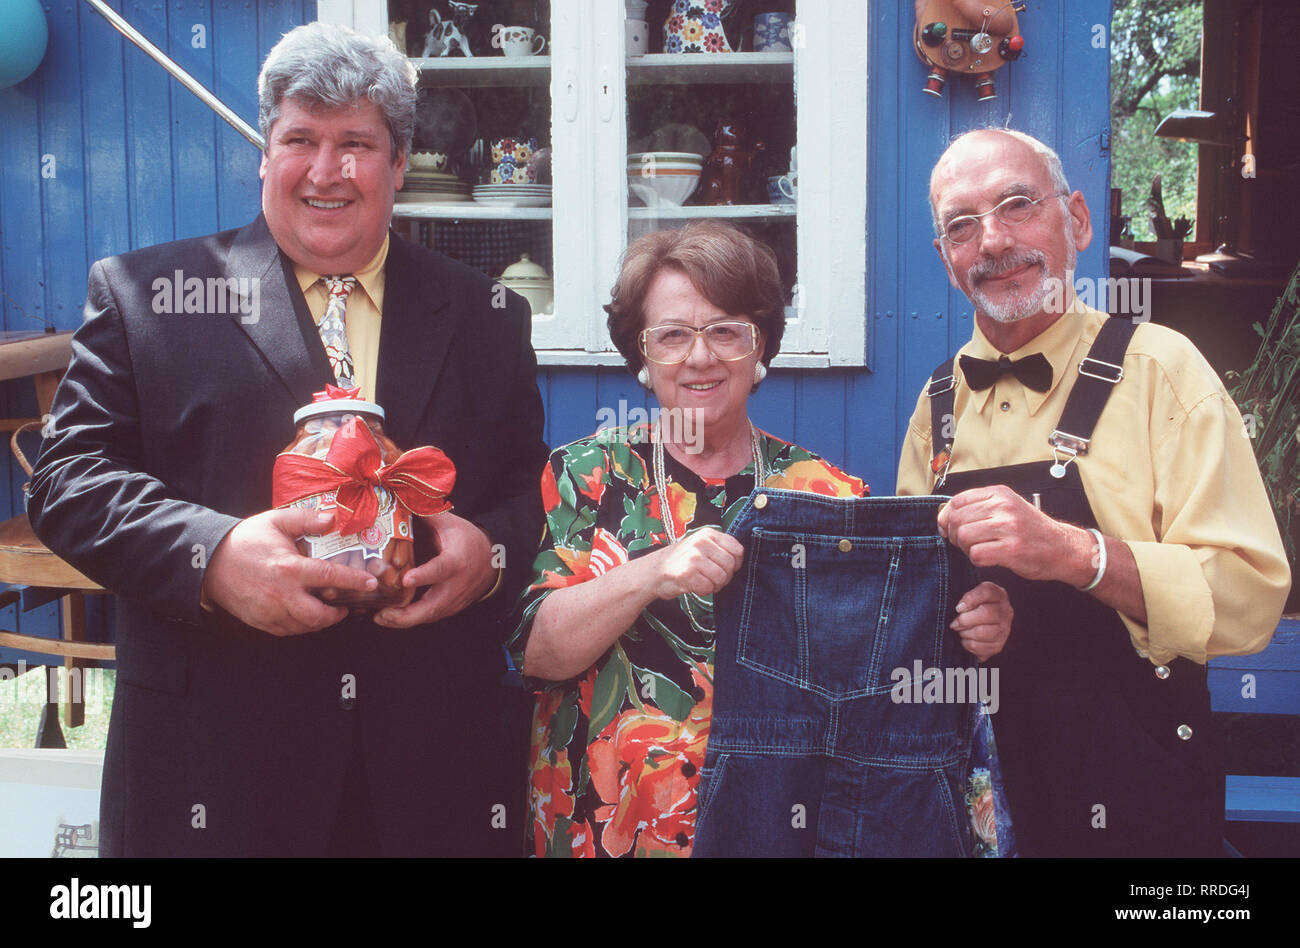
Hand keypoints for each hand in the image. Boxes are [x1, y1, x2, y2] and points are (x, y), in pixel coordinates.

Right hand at [203, 508, 378, 635]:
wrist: (208, 562)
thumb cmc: (245, 540)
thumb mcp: (275, 521)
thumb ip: (306, 519)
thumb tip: (332, 519)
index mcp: (289, 568)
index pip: (329, 576)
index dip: (353, 581)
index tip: (371, 584)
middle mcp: (281, 594)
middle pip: (318, 615)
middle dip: (337, 615)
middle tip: (346, 606)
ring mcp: (269, 611)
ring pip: (304, 627)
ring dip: (320, 622)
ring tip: (328, 611)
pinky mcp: (260, 622)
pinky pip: (288, 631)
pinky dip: (301, 626)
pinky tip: (306, 615)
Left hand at [372, 511, 494, 627]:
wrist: (492, 562)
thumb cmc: (467, 540)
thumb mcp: (450, 523)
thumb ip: (426, 515)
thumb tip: (400, 499)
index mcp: (456, 560)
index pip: (440, 570)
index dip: (424, 576)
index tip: (406, 579)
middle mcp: (456, 585)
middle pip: (432, 607)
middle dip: (406, 615)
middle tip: (383, 614)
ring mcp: (453, 601)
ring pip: (428, 617)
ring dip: (403, 621)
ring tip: (379, 618)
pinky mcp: (449, 609)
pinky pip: (428, 617)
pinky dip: (409, 620)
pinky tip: (389, 618)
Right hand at [645, 527, 743, 599]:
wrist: (652, 572)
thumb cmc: (680, 561)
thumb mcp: (700, 545)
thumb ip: (718, 548)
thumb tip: (740, 559)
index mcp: (708, 534)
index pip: (737, 550)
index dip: (736, 564)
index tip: (726, 569)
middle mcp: (701, 542)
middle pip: (730, 565)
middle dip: (725, 578)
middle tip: (713, 580)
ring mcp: (694, 557)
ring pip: (721, 578)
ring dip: (714, 586)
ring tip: (703, 582)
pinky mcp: (687, 573)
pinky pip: (708, 587)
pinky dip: (703, 591)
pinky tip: (694, 586)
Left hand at [938, 485, 1086, 582]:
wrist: (1063, 548)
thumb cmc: (1032, 530)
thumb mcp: (1008, 507)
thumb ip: (980, 506)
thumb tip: (946, 515)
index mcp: (1000, 494)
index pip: (957, 500)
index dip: (946, 517)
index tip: (949, 528)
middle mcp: (1004, 507)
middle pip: (957, 519)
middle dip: (955, 535)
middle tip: (964, 543)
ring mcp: (1009, 527)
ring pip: (964, 536)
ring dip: (965, 548)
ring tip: (977, 550)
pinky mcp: (1012, 549)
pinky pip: (977, 554)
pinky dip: (976, 559)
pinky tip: (987, 558)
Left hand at [951, 581, 1012, 660]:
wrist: (977, 626)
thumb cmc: (969, 608)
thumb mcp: (968, 596)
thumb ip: (965, 598)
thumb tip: (960, 609)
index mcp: (998, 594)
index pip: (987, 591)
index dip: (970, 599)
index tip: (958, 608)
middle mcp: (1005, 611)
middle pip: (987, 613)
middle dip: (965, 620)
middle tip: (954, 624)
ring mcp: (1004, 629)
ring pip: (983, 632)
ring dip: (966, 633)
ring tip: (960, 631)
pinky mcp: (998, 645)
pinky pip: (980, 647)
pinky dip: (968, 644)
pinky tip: (965, 640)